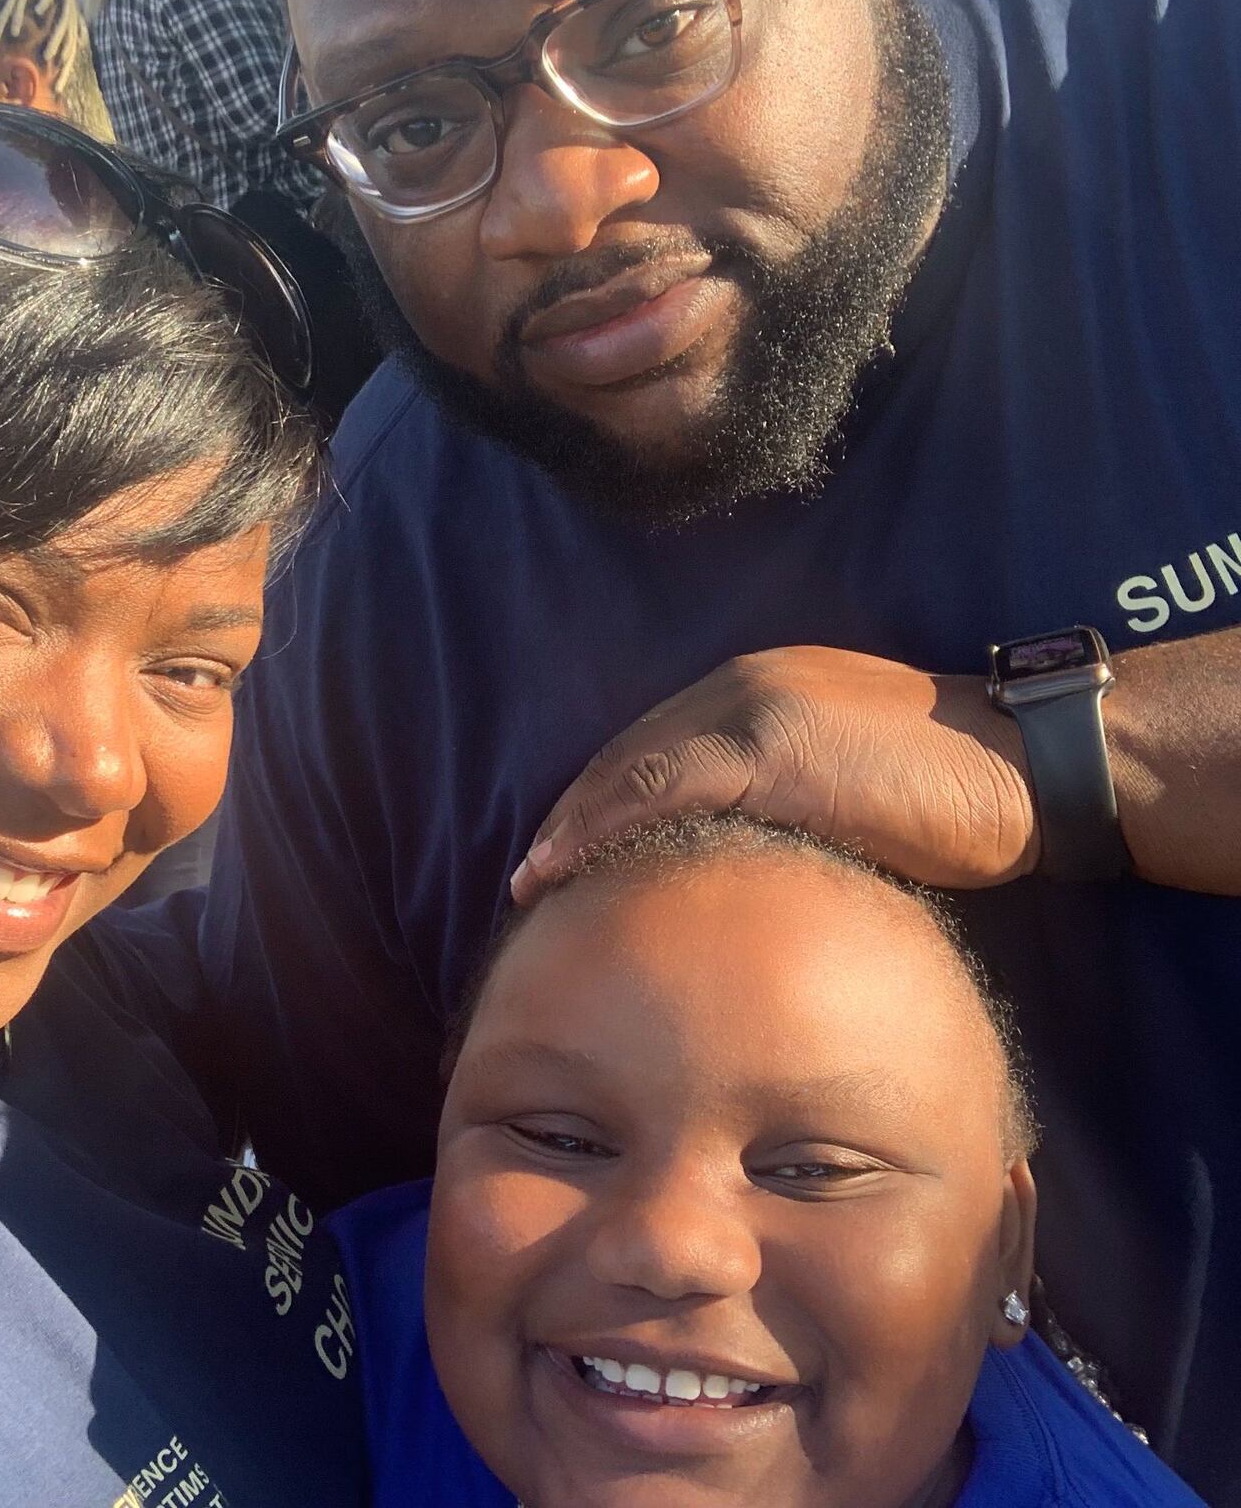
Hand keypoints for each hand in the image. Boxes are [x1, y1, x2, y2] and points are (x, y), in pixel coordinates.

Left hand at [512, 646, 1040, 901]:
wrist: (1031, 763)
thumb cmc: (953, 786)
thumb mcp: (851, 781)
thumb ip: (787, 799)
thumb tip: (744, 858)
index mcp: (761, 688)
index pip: (658, 743)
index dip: (605, 796)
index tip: (566, 847)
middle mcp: (745, 685)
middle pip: (632, 750)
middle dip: (577, 811)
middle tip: (533, 871)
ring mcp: (758, 710)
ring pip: (637, 764)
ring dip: (578, 824)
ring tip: (537, 880)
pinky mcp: (777, 748)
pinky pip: (669, 786)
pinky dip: (612, 825)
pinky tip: (576, 865)